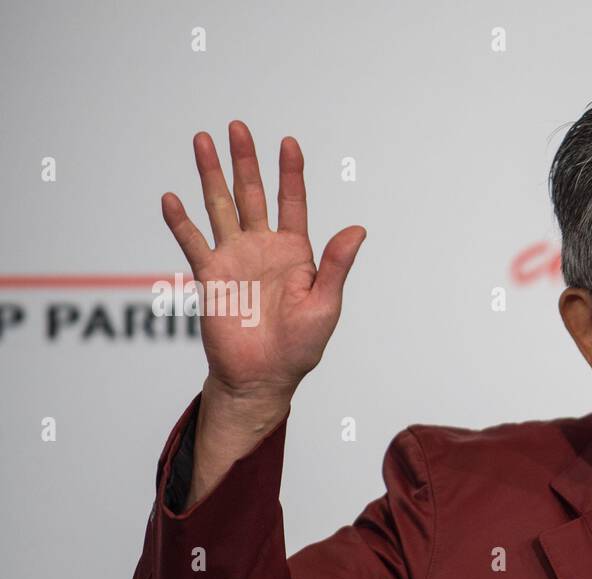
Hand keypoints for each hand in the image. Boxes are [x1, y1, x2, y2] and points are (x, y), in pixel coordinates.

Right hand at [161, 120, 364, 403]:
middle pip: (252, 195)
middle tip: (237, 127)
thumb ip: (337, 264)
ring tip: (201, 140)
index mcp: (296, 253)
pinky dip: (181, 221)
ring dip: (211, 175)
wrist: (263, 377)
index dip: (291, 173)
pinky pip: (193, 242)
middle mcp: (263, 248)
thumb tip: (358, 228)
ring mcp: (235, 259)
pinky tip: (172, 198)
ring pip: (221, 207)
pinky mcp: (211, 276)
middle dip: (245, 161)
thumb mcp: (326, 304)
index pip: (293, 202)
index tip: (289, 142)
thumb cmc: (301, 346)